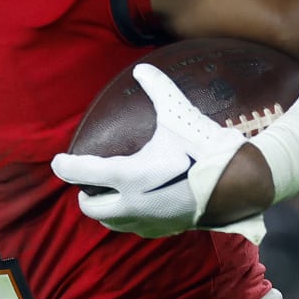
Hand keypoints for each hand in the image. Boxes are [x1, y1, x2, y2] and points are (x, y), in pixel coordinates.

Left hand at [52, 64, 265, 238]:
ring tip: (109, 192)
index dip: (65, 166)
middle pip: (89, 207)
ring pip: (110, 222)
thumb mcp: (178, 114)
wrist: (240, 183)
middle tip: (87, 180)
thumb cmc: (205, 147)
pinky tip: (137, 203)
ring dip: (105, 208)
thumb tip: (141, 68)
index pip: (82, 173)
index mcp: (128, 175)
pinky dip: (127, 217)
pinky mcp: (162, 231)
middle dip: (85, 193)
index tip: (58, 161)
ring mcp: (146, 221)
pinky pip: (133, 228)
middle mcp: (131, 204)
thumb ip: (157, 89)